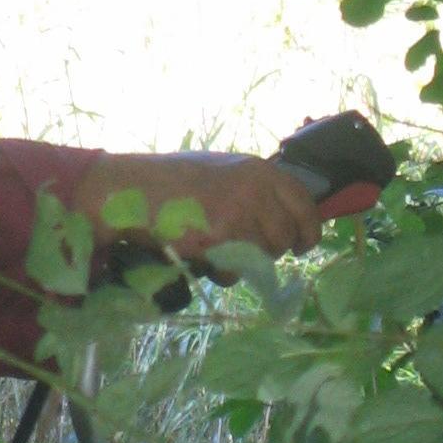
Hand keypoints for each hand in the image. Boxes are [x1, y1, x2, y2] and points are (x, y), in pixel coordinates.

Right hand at [71, 150, 321, 270]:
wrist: (134, 190)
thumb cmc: (174, 179)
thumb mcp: (224, 170)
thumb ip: (255, 188)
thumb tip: (282, 217)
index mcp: (259, 169)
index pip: (304, 203)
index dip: (308, 228)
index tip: (303, 243)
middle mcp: (255, 190)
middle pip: (285, 235)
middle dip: (273, 249)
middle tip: (253, 251)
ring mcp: (238, 216)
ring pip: (263, 256)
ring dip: (247, 262)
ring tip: (222, 251)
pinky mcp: (220, 241)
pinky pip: (235, 271)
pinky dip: (223, 273)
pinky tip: (205, 257)